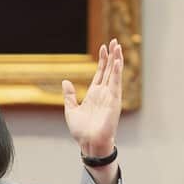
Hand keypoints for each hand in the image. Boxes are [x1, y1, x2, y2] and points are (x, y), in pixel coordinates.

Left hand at [62, 38, 123, 157]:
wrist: (89, 143)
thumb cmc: (81, 131)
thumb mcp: (70, 110)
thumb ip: (69, 96)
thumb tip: (65, 81)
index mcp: (94, 94)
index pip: (100, 73)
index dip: (102, 60)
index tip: (103, 47)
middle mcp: (103, 93)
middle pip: (109, 70)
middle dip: (112, 56)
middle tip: (115, 41)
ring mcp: (110, 96)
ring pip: (114, 74)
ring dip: (117, 60)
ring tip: (118, 46)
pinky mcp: (114, 101)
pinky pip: (116, 84)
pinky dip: (117, 73)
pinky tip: (118, 61)